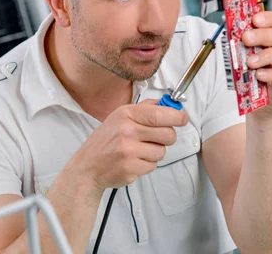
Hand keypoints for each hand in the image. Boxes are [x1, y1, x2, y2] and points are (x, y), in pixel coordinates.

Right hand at [67, 99, 186, 190]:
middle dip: (167, 137)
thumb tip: (170, 103)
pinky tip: (134, 161)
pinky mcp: (130, 168)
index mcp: (126, 114)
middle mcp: (127, 131)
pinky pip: (153, 165)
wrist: (88, 166)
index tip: (183, 119)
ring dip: (155, 152)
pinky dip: (147, 164)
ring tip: (139, 151)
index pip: (160, 114)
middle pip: (167, 134)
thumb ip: (145, 108)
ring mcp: (128, 151)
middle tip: (157, 138)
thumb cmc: (107, 140)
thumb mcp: (121, 117)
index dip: (177, 117)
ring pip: (162, 151)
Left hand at [243, 11, 271, 119]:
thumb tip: (232, 33)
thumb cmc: (257, 74)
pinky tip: (261, 75)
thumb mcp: (250, 56)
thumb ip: (246, 45)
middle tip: (246, 39)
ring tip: (251, 62)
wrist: (263, 100)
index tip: (255, 20)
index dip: (269, 18)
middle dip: (262, 35)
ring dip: (266, 55)